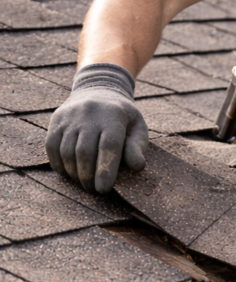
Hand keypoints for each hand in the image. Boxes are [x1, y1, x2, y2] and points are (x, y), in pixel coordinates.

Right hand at [46, 63, 147, 193]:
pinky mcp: (56, 119)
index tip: (103, 190)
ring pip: (66, 151)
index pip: (108, 146)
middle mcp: (90, 113)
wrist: (99, 90)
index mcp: (114, 115)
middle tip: (93, 191)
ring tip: (83, 184)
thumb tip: (137, 166)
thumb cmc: (122, 118)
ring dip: (73, 174)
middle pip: (84, 152)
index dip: (105, 171)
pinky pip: (51, 146)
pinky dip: (58, 164)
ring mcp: (70, 116)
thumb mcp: (138, 127)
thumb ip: (137, 147)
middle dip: (88, 177)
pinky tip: (68, 174)